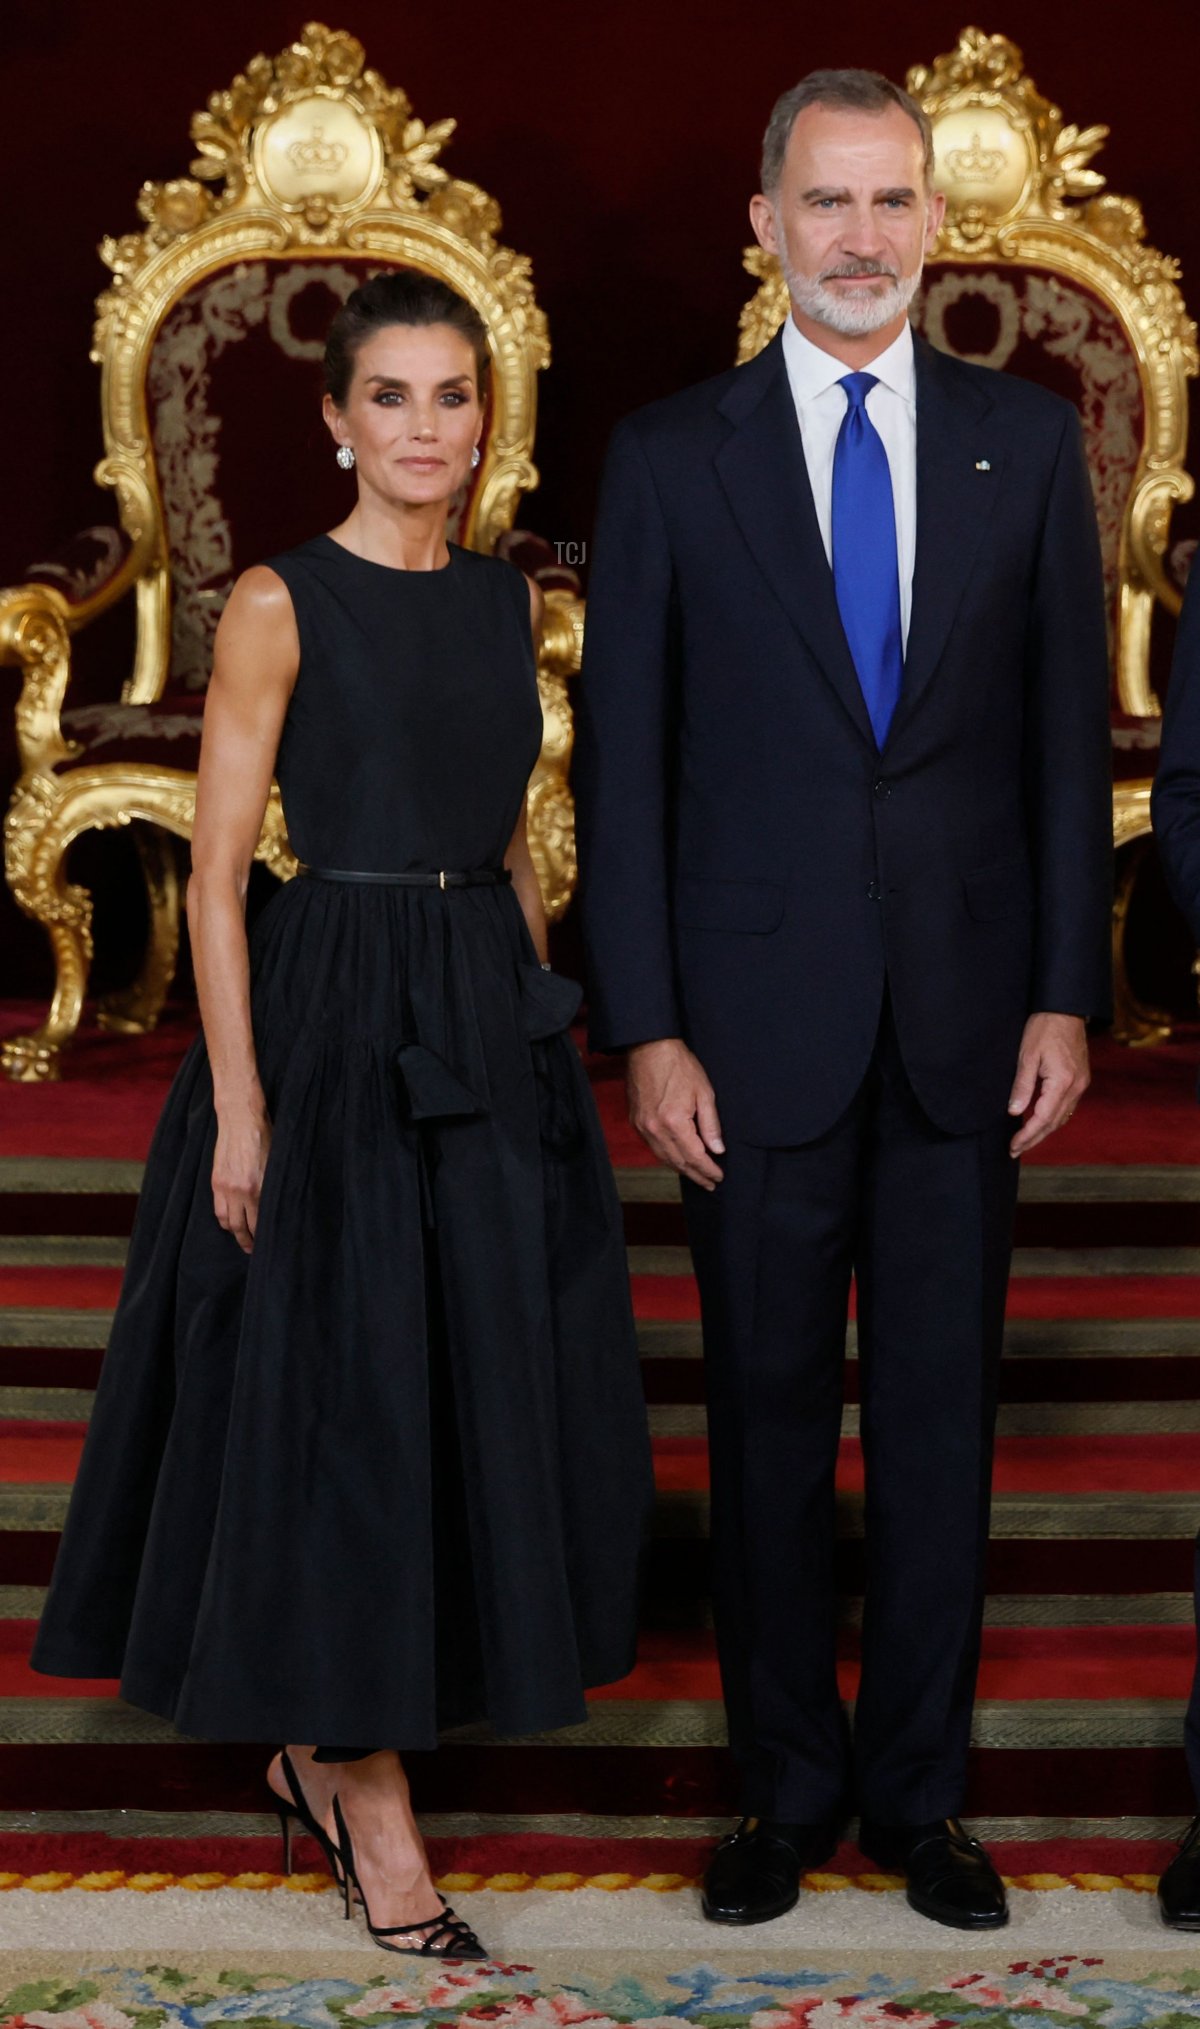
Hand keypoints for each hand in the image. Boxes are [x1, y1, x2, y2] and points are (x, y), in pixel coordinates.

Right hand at [212, 1107, 272, 1252]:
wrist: (241, 1118)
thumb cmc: (265, 1137)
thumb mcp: (276, 1164)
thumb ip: (272, 1187)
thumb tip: (274, 1206)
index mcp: (259, 1188)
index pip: (260, 1222)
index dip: (263, 1235)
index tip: (268, 1243)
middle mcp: (241, 1191)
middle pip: (242, 1227)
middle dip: (248, 1241)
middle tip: (253, 1250)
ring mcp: (225, 1187)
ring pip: (227, 1221)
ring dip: (234, 1232)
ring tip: (241, 1237)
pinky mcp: (216, 1180)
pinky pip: (218, 1208)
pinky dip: (224, 1218)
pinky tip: (230, 1221)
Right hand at [627, 1038, 723, 1189]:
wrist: (649, 1048)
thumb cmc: (679, 1066)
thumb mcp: (704, 1093)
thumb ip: (710, 1125)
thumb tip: (717, 1150)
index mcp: (674, 1122)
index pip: (695, 1156)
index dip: (708, 1170)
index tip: (718, 1177)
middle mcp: (655, 1129)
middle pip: (678, 1162)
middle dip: (696, 1175)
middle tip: (710, 1184)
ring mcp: (642, 1127)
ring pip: (664, 1158)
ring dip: (681, 1169)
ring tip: (696, 1176)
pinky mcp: (636, 1122)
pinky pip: (653, 1147)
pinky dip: (667, 1157)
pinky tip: (677, 1159)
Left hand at [1007, 1013, 1088, 1156]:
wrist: (1065, 1009)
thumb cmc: (1044, 1028)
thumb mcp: (1027, 1056)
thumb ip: (1022, 1086)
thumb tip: (1014, 1112)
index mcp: (1063, 1082)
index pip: (1043, 1118)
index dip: (1027, 1135)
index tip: (1013, 1146)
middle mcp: (1076, 1086)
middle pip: (1054, 1122)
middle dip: (1035, 1138)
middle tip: (1015, 1150)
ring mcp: (1081, 1083)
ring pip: (1062, 1117)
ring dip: (1044, 1131)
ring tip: (1025, 1141)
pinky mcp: (1080, 1079)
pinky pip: (1067, 1106)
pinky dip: (1053, 1118)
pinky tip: (1040, 1121)